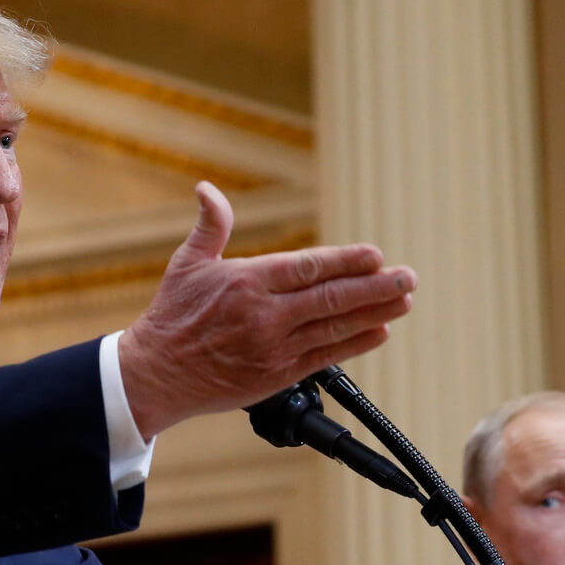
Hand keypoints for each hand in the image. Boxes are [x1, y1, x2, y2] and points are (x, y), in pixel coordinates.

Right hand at [119, 181, 415, 437]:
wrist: (156, 374)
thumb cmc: (171, 316)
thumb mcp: (187, 263)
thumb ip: (210, 226)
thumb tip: (208, 189)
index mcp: (247, 282)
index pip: (308, 268)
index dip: (346, 262)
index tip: (376, 256)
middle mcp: (265, 315)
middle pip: (331, 298)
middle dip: (375, 287)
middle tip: (407, 277)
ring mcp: (273, 347)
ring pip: (334, 327)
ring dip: (375, 313)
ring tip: (404, 301)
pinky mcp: (276, 375)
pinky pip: (324, 357)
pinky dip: (354, 344)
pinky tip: (378, 331)